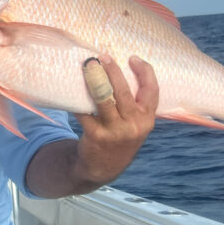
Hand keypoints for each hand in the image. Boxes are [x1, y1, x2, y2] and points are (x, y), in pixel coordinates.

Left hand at [72, 54, 157, 184]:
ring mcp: (115, 131)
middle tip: (102, 57)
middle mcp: (135, 125)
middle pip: (124, 92)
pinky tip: (72, 89)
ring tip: (87, 66)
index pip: (152, 91)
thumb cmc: (120, 136)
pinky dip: (77, 101)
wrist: (104, 167)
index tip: (133, 58)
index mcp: (147, 118)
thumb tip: (118, 71)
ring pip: (104, 99)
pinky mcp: (96, 136)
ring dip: (94, 80)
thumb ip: (134, 104)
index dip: (145, 72)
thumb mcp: (135, 124)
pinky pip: (85, 113)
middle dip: (113, 71)